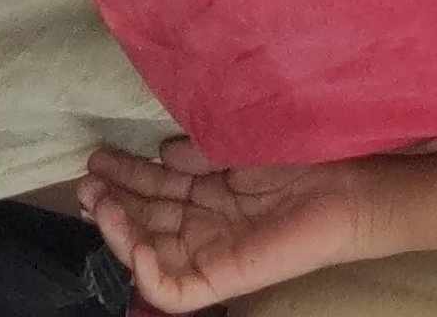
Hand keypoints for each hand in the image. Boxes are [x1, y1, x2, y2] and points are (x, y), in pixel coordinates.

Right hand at [83, 139, 387, 310]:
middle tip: (86, 181)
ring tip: (100, 203)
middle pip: (145, 218)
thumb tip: (161, 151)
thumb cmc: (305, 160)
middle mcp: (205, 224)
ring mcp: (212, 254)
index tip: (95, 158)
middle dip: (111, 200)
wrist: (351, 187)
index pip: (156, 188)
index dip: (124, 175)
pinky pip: (176, 290)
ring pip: (149, 253)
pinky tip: (135, 245)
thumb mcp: (241, 147)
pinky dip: (149, 274)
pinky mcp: (225, 279)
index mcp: (209, 192)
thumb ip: (201, 151)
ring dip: (119, 232)